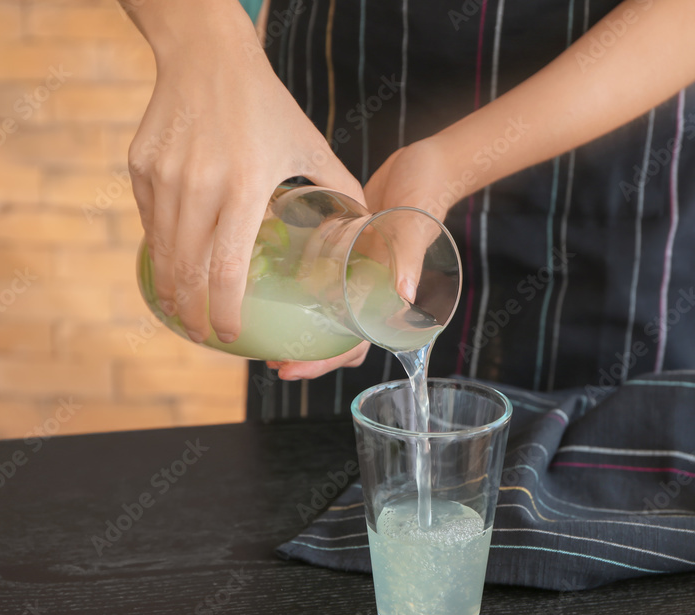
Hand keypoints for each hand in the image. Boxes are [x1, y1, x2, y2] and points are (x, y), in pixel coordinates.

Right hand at [127, 9, 363, 344]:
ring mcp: (164, 177)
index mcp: (244, 186)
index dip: (224, 311)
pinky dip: (160, 247)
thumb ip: (339, 187)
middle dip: (191, 313)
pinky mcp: (141, 167)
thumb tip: (367, 225)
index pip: (225, 269)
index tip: (228, 335)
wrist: (207, 58)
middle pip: (186, 271)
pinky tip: (172, 261)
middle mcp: (198, 186)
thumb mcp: (308, 145)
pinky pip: (148, 221)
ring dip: (170, 288)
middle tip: (202, 334)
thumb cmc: (266, 105)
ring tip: (181, 309)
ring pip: (161, 251)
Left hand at [273, 139, 456, 380]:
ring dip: (298, 325)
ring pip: (323, 312)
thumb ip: (409, 258)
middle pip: (334, 338)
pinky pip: (319, 279)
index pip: (355, 345)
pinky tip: (273, 285)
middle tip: (270, 359)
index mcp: (387, 299)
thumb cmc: (427, 194)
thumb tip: (404, 295)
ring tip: (267, 332)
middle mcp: (368, 292)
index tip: (291, 369)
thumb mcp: (415, 225)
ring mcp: (354, 274)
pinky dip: (299, 289)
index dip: (324, 363)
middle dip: (303, 354)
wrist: (426, 164)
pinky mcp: (343, 253)